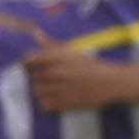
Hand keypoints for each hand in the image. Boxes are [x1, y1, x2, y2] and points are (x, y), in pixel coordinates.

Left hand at [21, 44, 136, 112]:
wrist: (111, 83)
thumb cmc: (92, 65)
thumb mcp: (72, 52)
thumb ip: (51, 44)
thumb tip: (35, 33)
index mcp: (57, 58)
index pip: (29, 59)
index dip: (26, 63)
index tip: (31, 65)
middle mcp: (55, 73)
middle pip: (32, 76)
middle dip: (37, 77)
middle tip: (48, 77)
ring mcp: (58, 89)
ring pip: (37, 91)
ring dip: (42, 90)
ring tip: (52, 88)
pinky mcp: (63, 103)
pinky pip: (44, 104)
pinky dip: (47, 102)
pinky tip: (56, 98)